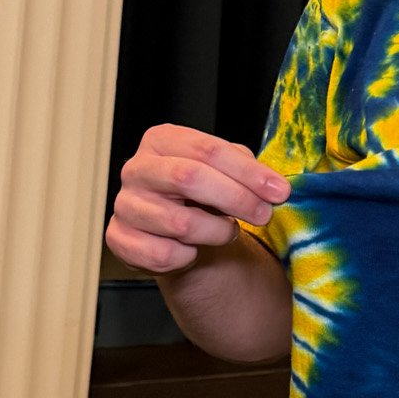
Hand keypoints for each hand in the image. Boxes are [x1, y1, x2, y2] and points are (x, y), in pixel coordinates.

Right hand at [107, 125, 289, 274]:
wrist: (177, 231)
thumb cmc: (202, 195)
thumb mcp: (225, 171)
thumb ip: (247, 170)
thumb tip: (272, 185)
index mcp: (162, 141)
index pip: (207, 150)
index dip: (247, 172)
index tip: (279, 190)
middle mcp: (137, 169)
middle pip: (189, 178)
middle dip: (236, 198)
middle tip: (264, 214)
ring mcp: (125, 204)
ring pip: (180, 223)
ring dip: (216, 232)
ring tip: (226, 231)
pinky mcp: (119, 238)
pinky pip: (162, 254)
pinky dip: (188, 257)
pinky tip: (193, 249)